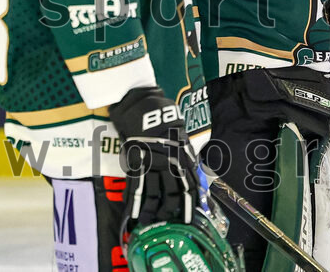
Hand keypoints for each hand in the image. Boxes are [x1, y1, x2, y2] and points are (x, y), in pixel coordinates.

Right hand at [109, 87, 197, 225]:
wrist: (144, 104)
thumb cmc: (163, 118)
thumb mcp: (179, 135)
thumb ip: (184, 153)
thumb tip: (191, 169)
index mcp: (182, 154)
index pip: (192, 182)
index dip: (195, 200)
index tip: (197, 214)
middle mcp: (170, 161)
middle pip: (176, 191)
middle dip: (176, 210)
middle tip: (175, 225)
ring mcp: (152, 162)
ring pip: (155, 193)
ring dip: (153, 211)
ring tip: (151, 225)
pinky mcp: (136, 162)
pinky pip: (135, 187)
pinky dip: (134, 203)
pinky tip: (133, 216)